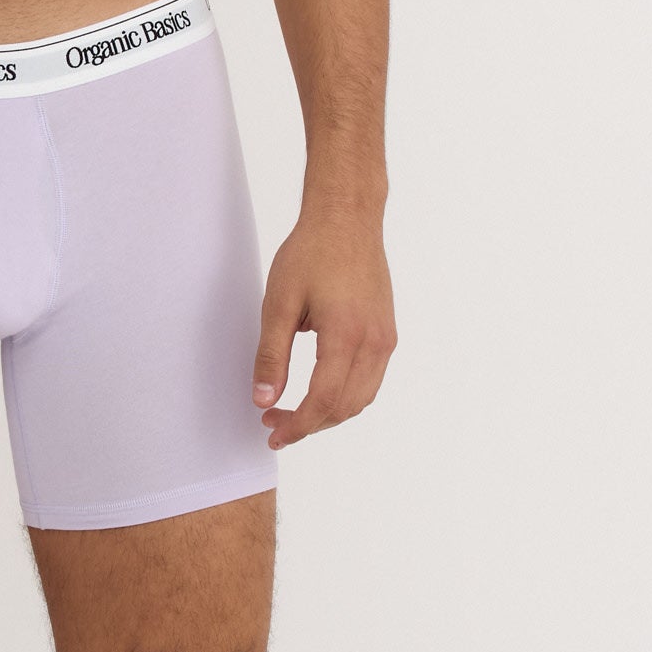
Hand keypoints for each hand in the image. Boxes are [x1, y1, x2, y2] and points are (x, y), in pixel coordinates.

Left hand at [252, 205, 396, 446]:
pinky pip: (371, 379)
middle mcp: (374, 342)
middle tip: (274, 420)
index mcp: (346, 336)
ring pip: (362, 397)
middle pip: (345, 407)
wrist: (347, 218)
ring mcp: (385, 338)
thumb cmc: (312, 251)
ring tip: (295, 410)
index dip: (297, 426)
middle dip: (310, 424)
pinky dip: (347, 394)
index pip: (323, 401)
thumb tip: (264, 400)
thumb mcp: (279, 301)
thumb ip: (272, 354)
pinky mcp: (387, 332)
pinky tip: (321, 387)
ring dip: (330, 412)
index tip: (273, 433)